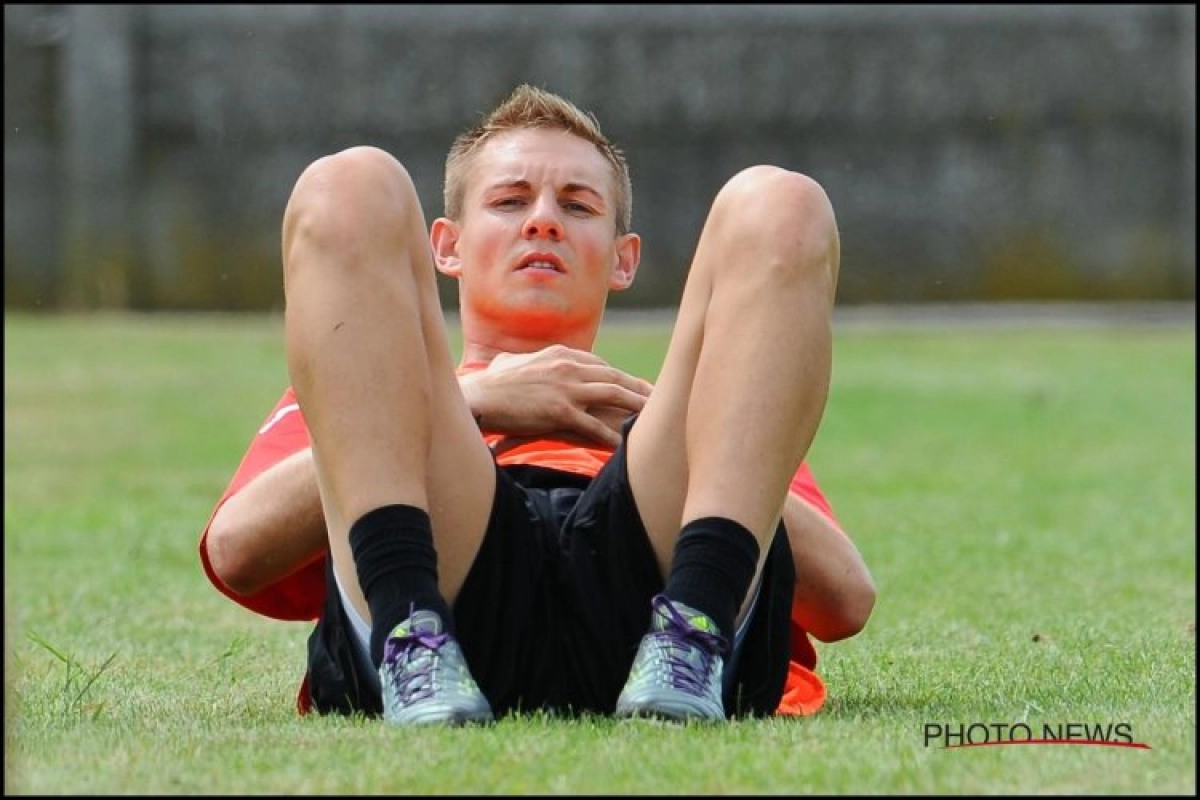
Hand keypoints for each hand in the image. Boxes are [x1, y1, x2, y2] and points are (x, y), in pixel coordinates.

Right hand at [460, 345, 652, 446]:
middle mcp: (568, 366)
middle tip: (657, 397)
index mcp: (560, 354)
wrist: (479, 397)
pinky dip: (612, 434)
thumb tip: (511, 361)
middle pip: (614, 376)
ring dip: (636, 405)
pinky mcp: (561, 410)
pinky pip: (595, 425)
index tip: (635, 384)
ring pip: (613, 394)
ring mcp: (567, 388)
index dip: (621, 376)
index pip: (600, 364)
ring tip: (653, 416)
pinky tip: (625, 444)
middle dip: (638, 387)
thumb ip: (522, 361)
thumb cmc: (491, 383)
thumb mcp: (511, 363)